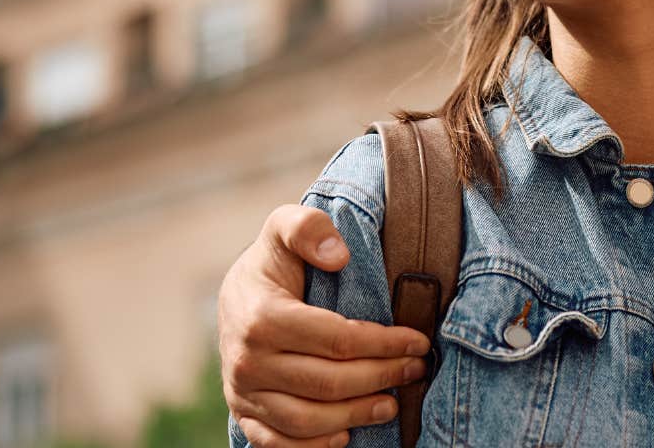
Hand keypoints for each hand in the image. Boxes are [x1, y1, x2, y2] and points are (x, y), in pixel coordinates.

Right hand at [220, 205, 431, 446]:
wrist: (235, 297)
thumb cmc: (274, 262)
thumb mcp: (285, 227)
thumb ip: (308, 227)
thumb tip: (339, 255)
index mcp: (262, 317)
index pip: (338, 340)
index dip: (384, 344)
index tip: (418, 341)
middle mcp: (247, 360)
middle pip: (328, 382)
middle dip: (382, 377)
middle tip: (416, 370)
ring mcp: (242, 392)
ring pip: (307, 419)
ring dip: (356, 415)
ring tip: (393, 404)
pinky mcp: (243, 413)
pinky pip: (276, 443)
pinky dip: (313, 446)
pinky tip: (345, 434)